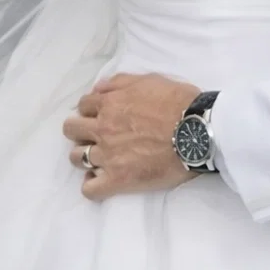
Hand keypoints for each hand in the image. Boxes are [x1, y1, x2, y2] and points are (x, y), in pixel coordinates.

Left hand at [62, 74, 200, 200]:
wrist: (197, 132)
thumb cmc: (179, 103)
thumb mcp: (150, 80)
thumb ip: (120, 82)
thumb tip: (98, 88)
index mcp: (110, 104)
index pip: (83, 105)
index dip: (91, 109)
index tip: (100, 115)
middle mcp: (103, 129)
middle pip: (71, 130)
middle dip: (80, 131)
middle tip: (95, 135)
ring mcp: (108, 156)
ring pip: (76, 158)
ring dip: (84, 156)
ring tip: (100, 159)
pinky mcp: (118, 179)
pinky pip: (90, 189)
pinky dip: (92, 185)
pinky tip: (101, 181)